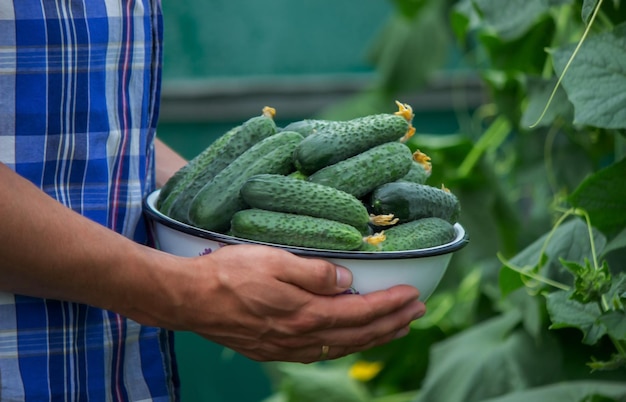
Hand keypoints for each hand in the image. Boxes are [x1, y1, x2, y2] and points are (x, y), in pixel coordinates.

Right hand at [160, 244, 425, 362]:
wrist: (188, 299)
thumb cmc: (228, 274)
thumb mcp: (274, 261)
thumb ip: (314, 273)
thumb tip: (347, 281)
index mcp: (305, 314)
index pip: (361, 313)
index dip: (390, 305)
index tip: (414, 295)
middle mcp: (300, 337)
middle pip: (358, 335)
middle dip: (391, 324)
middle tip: (417, 313)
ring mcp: (286, 348)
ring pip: (341, 347)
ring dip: (372, 338)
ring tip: (394, 328)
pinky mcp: (272, 349)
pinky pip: (320, 352)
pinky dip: (344, 345)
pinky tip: (349, 340)